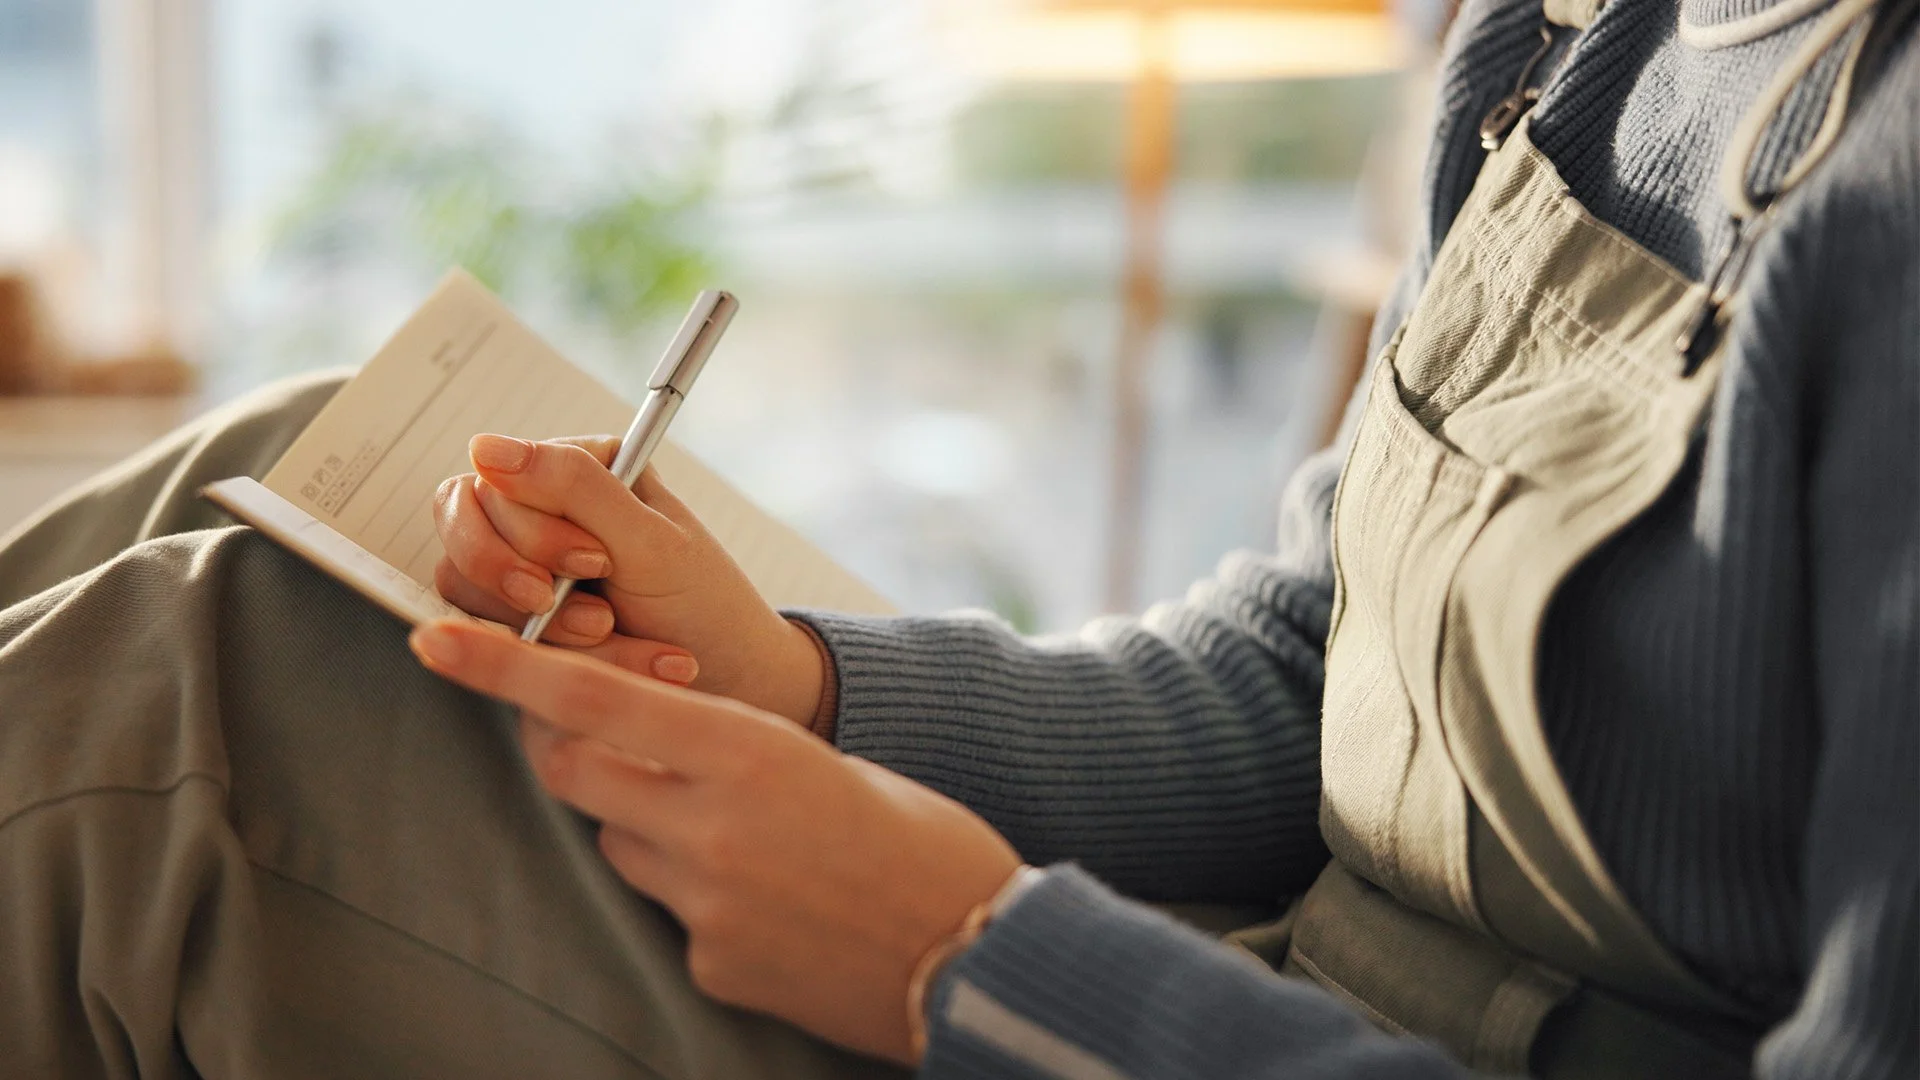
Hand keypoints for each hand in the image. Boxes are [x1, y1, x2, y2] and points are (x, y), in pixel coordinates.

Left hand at [408, 618, 1021, 1064]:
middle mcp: (710, 828)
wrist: (980, 957)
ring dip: (649, 825)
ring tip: (745, 837)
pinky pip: (671, 913)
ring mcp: (705, 905)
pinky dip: (700, 896)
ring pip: (620, 844)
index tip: (433, 637)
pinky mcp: (713, 966)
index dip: (503, 667)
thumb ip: (733, 754)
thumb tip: (664, 749)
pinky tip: (773, 903)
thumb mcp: (829, 764)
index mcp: (747, 753)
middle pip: (575, 775)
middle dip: (573, 749)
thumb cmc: (925, 840)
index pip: (592, 701)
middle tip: (605, 737)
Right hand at [431, 434, 826, 726]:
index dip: (527, 531)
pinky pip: (493, 637)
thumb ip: (573, 487)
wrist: (731, 680)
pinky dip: (555, 655)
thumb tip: (486, 448)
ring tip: (613, 633)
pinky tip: (610, 654)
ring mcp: (524, 568)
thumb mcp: (650, 540)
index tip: (594, 565)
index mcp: (579, 468)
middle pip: (466, 533)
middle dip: (525, 581)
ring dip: (546, 627)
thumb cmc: (703, 603)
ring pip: (470, 591)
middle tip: (596, 613)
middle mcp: (542, 510)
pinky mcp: (518, 624)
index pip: (491, 482)